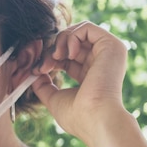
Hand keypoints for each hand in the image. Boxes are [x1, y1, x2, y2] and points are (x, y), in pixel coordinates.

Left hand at [31, 21, 128, 145]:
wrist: (96, 119)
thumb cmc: (78, 116)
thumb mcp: (54, 99)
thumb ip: (43, 85)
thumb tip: (34, 73)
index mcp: (89, 75)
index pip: (65, 57)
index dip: (48, 59)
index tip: (37, 71)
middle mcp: (100, 62)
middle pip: (69, 43)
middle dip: (51, 50)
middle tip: (43, 66)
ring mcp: (107, 53)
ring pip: (77, 32)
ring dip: (59, 41)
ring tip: (55, 58)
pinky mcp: (112, 46)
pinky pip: (87, 27)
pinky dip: (71, 36)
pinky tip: (66, 53)